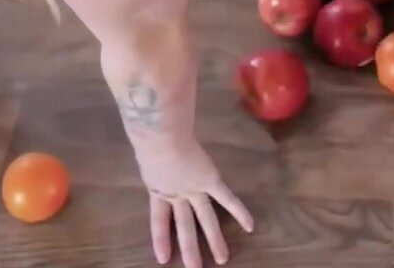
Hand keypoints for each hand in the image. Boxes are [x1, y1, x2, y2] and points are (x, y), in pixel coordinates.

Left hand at [136, 138, 253, 266]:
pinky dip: (239, 211)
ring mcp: (194, 189)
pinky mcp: (209, 180)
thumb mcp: (143, 155)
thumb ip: (150, 159)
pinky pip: (226, 197)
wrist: (160, 137)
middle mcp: (178, 195)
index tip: (163, 258)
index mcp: (159, 190)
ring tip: (222, 259)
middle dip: (190, 248)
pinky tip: (250, 226)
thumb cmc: (148, 139)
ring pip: (206, 218)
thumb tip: (147, 150)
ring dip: (214, 239)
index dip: (161, 239)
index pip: (159, 221)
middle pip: (185, 225)